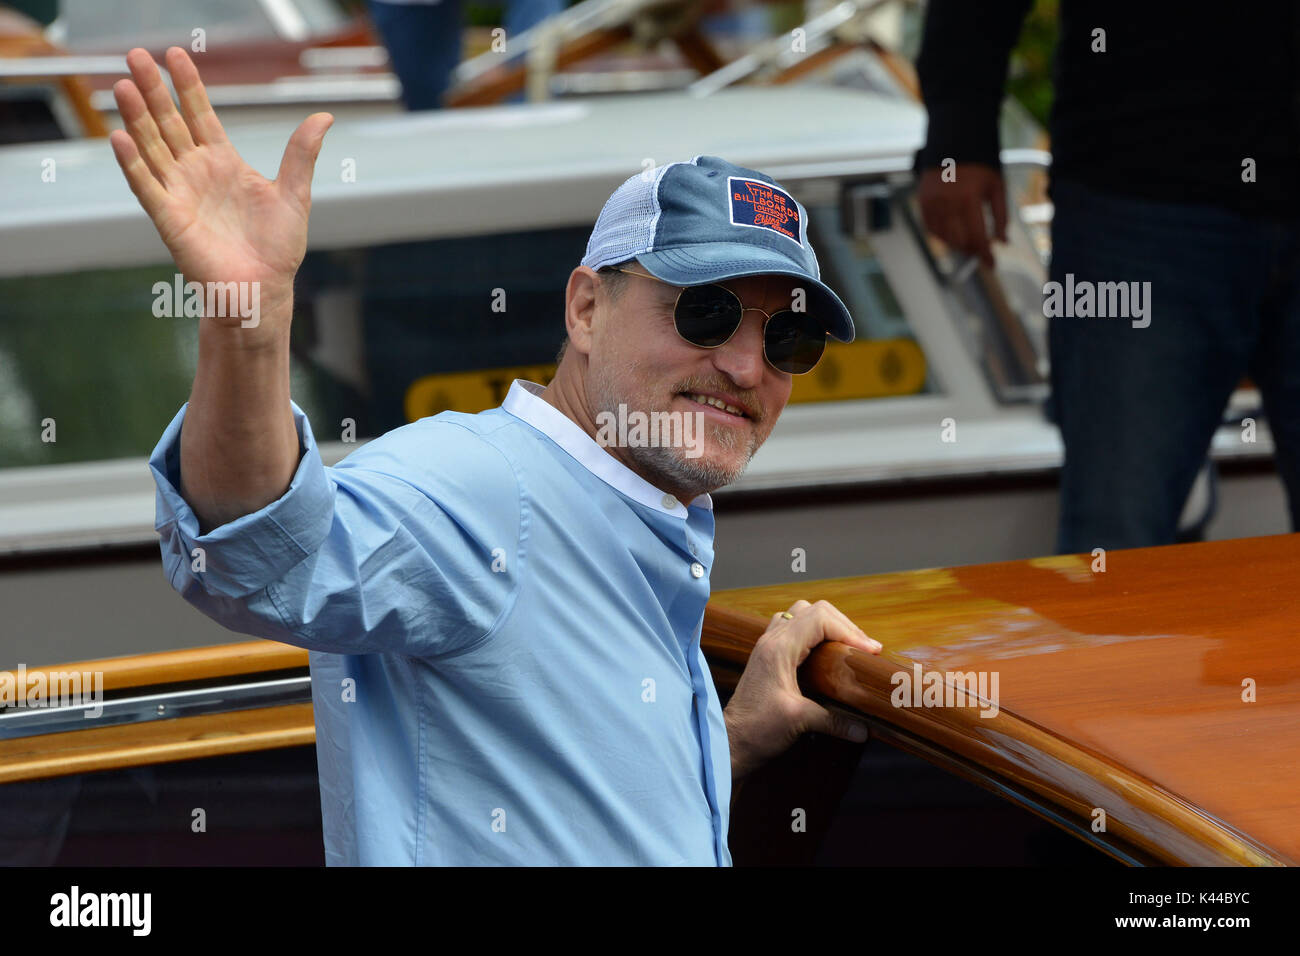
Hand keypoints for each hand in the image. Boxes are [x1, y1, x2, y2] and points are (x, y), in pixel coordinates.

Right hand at [108, 47, 333, 327]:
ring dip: (137, 118)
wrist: (265, 290)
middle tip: (136, 55)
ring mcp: (180, 194)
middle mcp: (196, 173)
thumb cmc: (277, 248)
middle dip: (153, 90)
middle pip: (169, 123)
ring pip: (152, 148)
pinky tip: (119, 138)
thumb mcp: (294, 194)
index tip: (175, 54)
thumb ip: (301, 155)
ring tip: (123, 85)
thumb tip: (323, 116)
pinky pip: (146, 187)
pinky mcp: (170, 219)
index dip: (187, 86)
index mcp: (224, 163)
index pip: (200, 115)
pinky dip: (133, 164)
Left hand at [724, 599, 881, 780]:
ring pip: (801, 614)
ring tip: (848, 645)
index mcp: (778, 648)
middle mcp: (771, 640)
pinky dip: (813, 631)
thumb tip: (865, 729)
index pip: (820, 619)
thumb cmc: (757, 730)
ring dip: (828, 624)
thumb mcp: (799, 722)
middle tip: (864, 648)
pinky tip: (824, 651)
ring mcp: (767, 645)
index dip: (849, 630)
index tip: (869, 651)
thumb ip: (834, 721)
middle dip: (843, 625)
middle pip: (813, 610)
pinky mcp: (767, 655)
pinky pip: (792, 627)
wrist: (730, 741)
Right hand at [916, 162, 1007, 269]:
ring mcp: (933, 203)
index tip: (991, 263)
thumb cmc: (980, 168)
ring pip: (945, 238)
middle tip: (981, 250)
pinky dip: (944, 236)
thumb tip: (1002, 242)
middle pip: (960, 240)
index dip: (985, 253)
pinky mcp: (923, 203)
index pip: (977, 236)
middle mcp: (948, 202)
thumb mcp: (997, 189)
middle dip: (973, 249)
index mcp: (969, 198)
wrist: (954, 146)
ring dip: (959, 244)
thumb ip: (1001, 217)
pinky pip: (932, 229)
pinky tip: (954, 233)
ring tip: (969, 241)